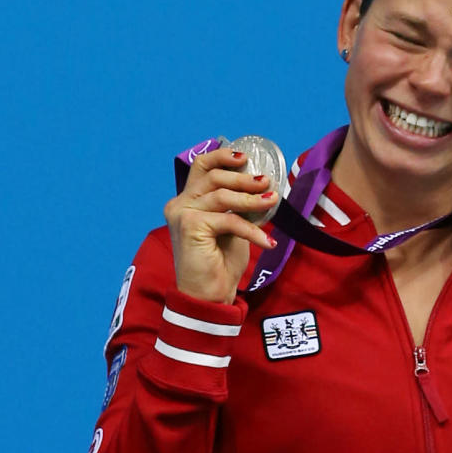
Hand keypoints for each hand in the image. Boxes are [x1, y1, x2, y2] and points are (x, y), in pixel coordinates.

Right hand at [163, 147, 280, 302]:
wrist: (209, 296)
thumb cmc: (220, 264)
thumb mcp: (232, 227)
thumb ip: (237, 206)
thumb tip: (260, 185)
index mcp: (187, 201)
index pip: (201, 166)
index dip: (222, 156)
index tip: (246, 158)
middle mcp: (179, 204)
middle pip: (213, 176)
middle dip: (243, 178)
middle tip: (267, 182)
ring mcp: (182, 214)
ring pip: (221, 195)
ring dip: (251, 199)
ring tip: (271, 202)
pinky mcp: (190, 226)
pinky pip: (228, 220)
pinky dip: (251, 229)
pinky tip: (267, 241)